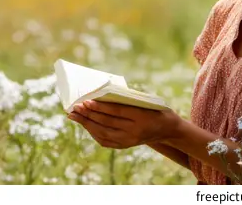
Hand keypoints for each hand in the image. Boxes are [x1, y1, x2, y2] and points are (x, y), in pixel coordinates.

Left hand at [67, 100, 181, 148]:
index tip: (86, 101)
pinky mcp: (125, 146)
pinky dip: (93, 132)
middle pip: (107, 123)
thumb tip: (102, 95)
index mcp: (141, 117)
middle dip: (89, 114)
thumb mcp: (146, 101)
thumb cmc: (155, 109)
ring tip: (74, 115)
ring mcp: (129, 141)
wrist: (166, 129)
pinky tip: (85, 124)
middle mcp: (134, 131)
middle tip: (76, 107)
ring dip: (87, 123)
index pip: (116, 112)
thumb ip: (127, 99)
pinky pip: (105, 140)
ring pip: (103, 133)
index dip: (100, 107)